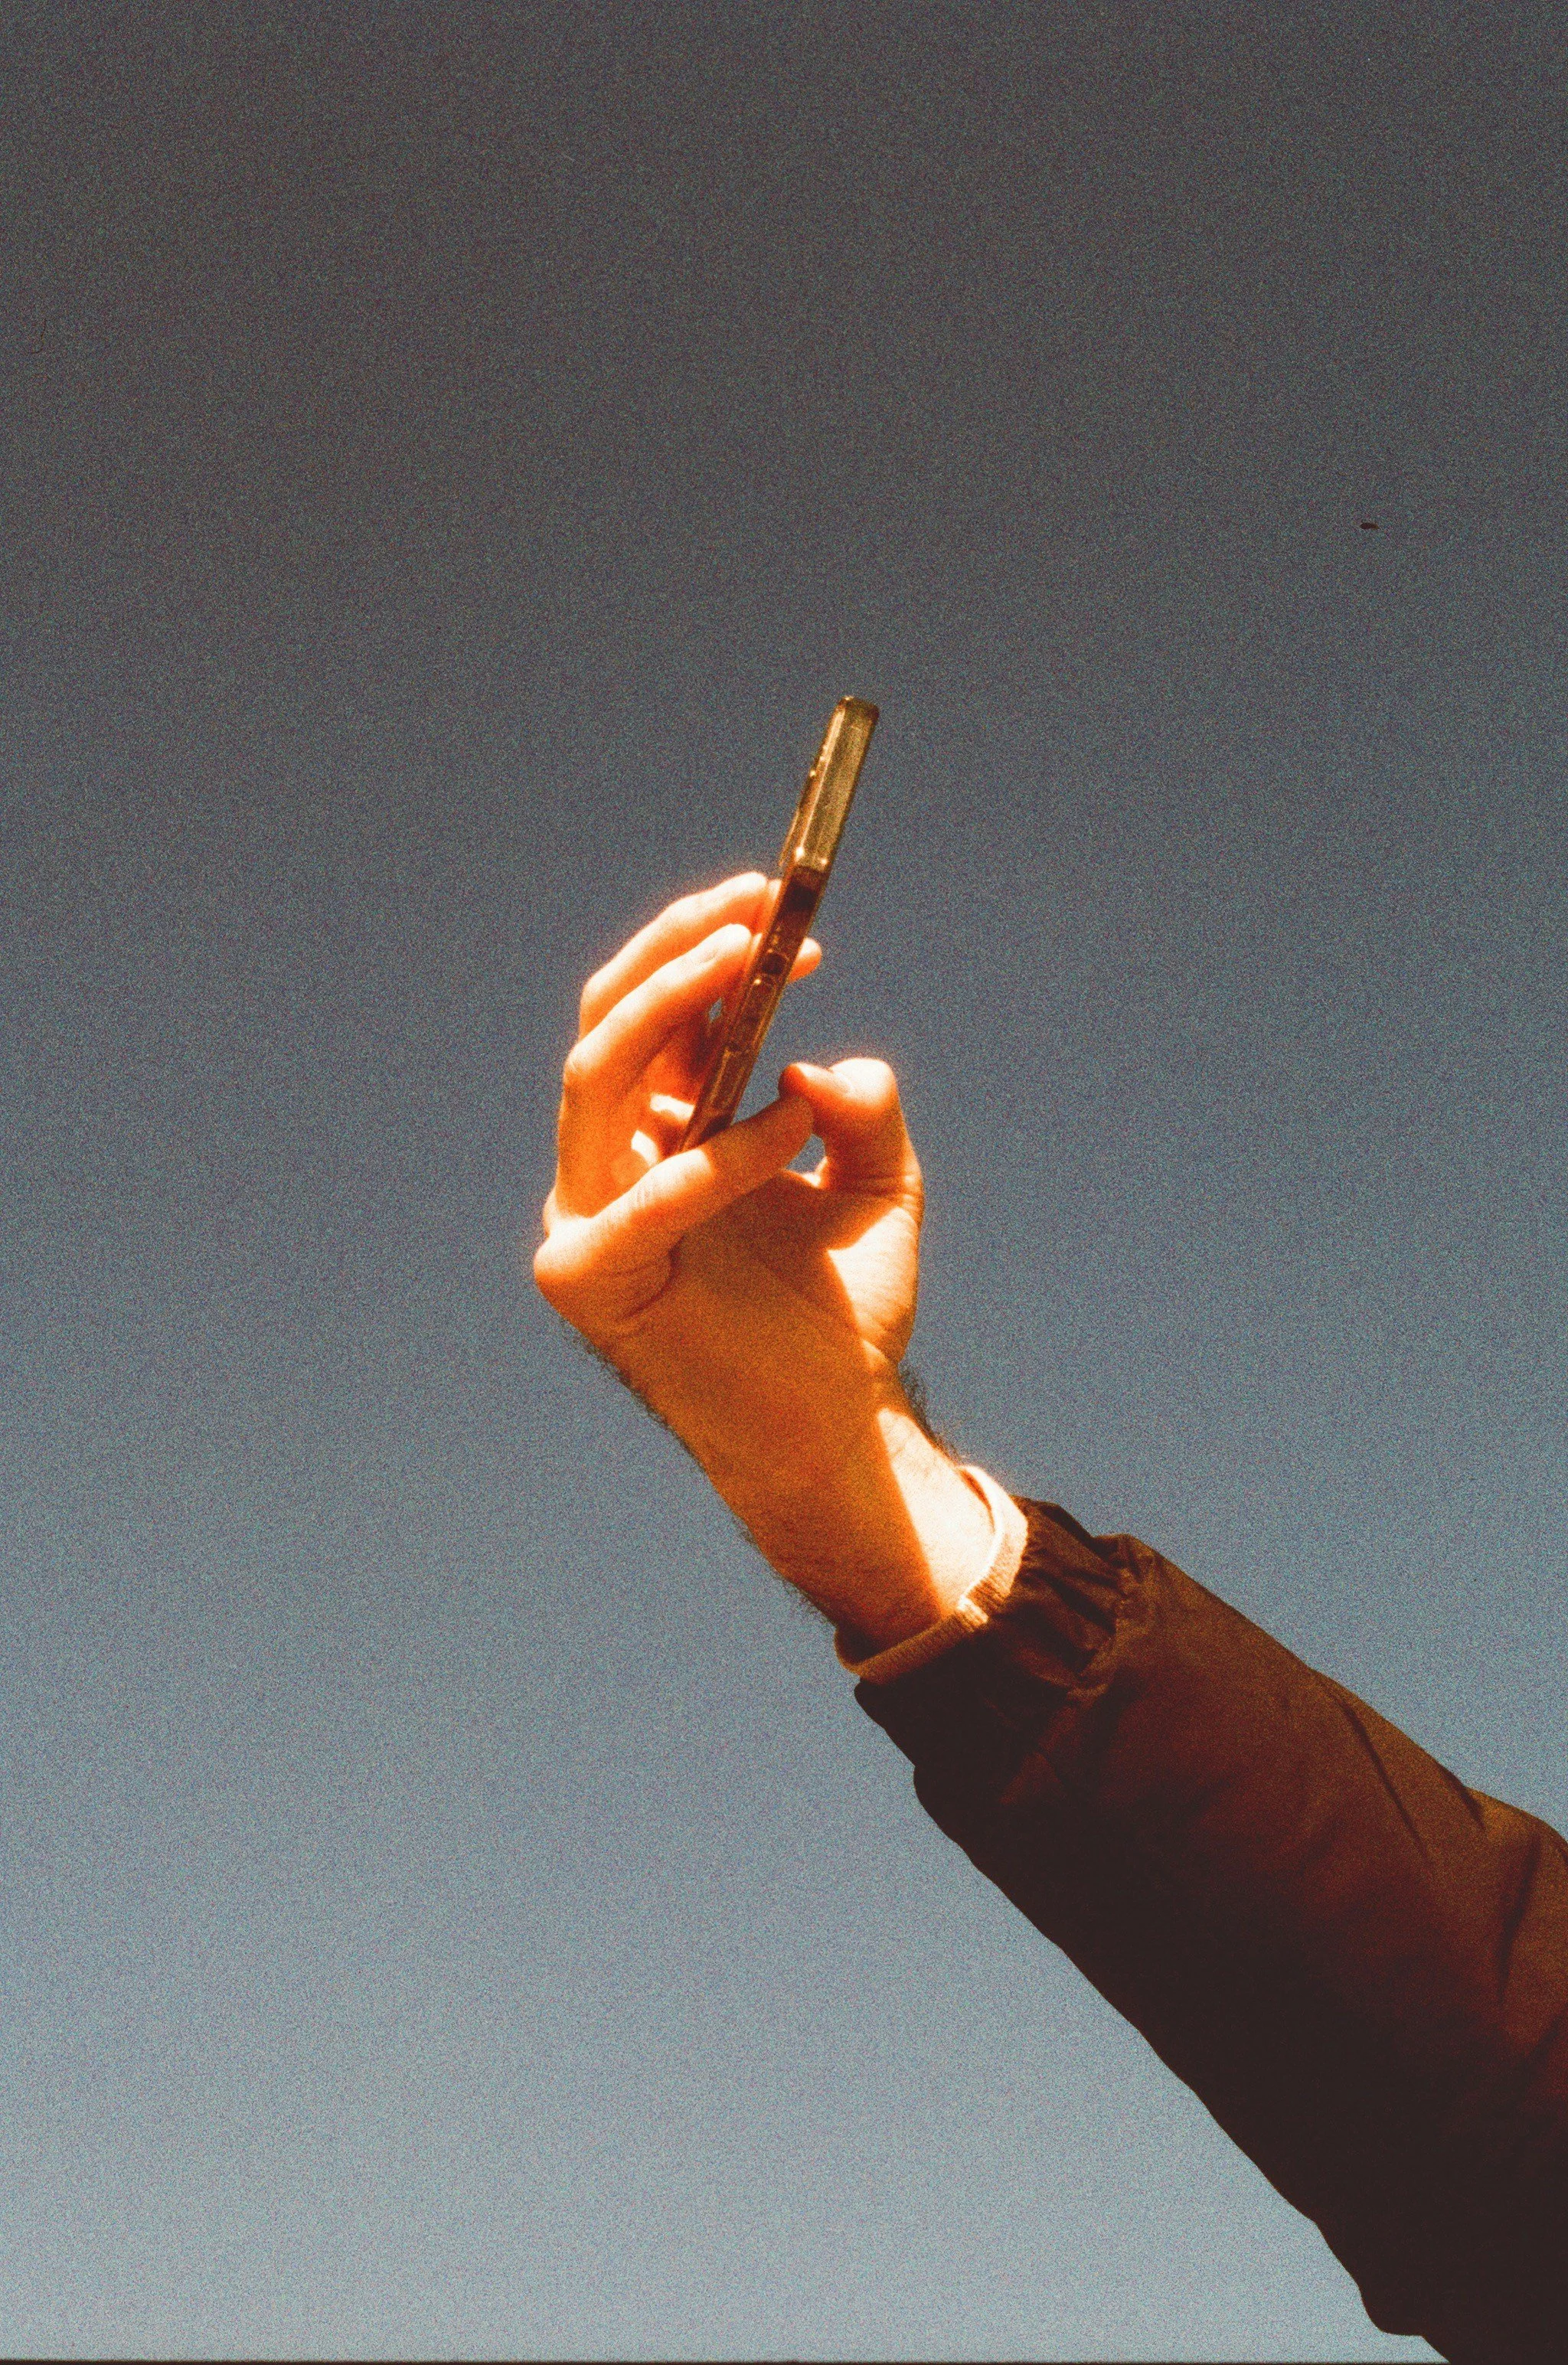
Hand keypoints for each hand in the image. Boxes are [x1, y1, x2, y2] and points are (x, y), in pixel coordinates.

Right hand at [532, 872, 991, 1643]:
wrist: (833, 1430)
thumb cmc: (842, 1316)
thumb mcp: (879, 1191)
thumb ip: (864, 1117)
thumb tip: (823, 1069)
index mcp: (658, 1132)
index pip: (653, 1014)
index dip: (704, 945)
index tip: (779, 901)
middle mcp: (609, 1164)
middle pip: (609, 1024)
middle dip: (678, 950)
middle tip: (756, 908)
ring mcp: (586, 1218)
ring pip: (597, 1079)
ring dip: (670, 1007)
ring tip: (751, 962)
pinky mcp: (589, 1281)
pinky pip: (634, 1200)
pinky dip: (707, 1158)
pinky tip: (785, 1129)